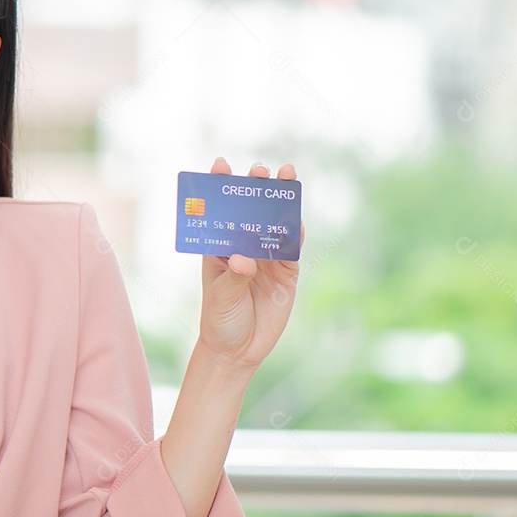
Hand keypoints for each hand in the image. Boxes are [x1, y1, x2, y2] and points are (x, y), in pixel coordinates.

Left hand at [198, 157, 302, 369]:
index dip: (220, 187)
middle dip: (257, 188)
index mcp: (219, 247)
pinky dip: (295, 233)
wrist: (238, 351)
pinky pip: (292, 248)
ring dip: (281, 202)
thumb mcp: (220, 297)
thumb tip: (246, 259)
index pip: (219, 212)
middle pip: (252, 211)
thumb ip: (234, 277)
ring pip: (276, 224)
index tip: (220, 165)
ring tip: (286, 177)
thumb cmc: (219, 319)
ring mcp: (266, 258)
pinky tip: (296, 218)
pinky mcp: (286, 273)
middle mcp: (243, 247)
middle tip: (260, 171)